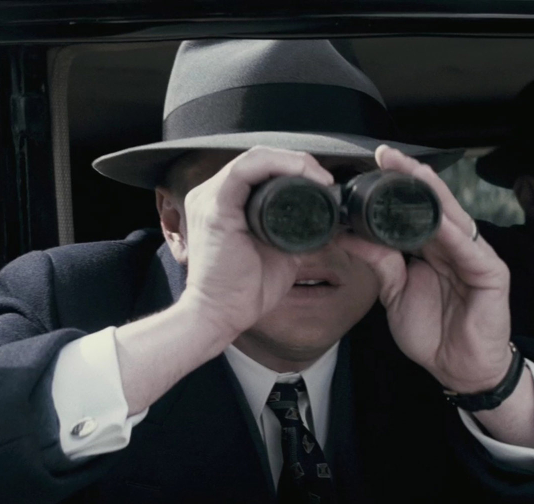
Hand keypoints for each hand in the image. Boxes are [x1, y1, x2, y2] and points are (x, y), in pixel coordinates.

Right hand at [179, 146, 334, 337]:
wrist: (221, 315)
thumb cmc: (244, 289)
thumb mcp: (278, 251)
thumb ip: (292, 232)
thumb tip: (323, 221)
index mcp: (223, 203)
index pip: (258, 168)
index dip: (292, 167)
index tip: (322, 183)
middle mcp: (210, 195)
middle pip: (257, 159)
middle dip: (296, 162)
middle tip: (324, 179)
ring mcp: (209, 199)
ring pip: (253, 157)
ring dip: (290, 161)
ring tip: (317, 177)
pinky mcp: (215, 208)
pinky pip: (244, 170)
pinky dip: (276, 165)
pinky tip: (300, 175)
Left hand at [336, 145, 512, 392]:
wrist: (457, 369)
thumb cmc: (431, 332)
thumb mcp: (394, 293)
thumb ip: (379, 262)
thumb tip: (348, 236)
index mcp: (431, 248)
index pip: (413, 209)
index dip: (396, 187)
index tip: (372, 165)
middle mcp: (453, 245)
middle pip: (433, 204)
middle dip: (411, 178)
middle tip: (387, 156)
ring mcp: (474, 256)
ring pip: (452, 217)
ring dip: (432, 194)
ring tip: (412, 172)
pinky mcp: (491, 272)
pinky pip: (469, 249)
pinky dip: (452, 233)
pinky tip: (438, 219)